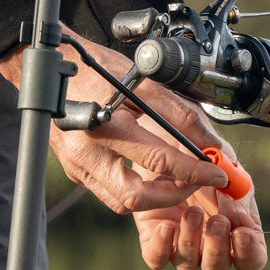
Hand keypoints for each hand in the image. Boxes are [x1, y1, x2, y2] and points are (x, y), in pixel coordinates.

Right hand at [0, 36, 231, 213]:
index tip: (216, 174)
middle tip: (195, 182)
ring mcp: (77, 166)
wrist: (53, 67)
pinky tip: (148, 174)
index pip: (159, 160)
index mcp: (107, 125)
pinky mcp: (74, 171)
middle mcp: (88, 152)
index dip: (194, 172)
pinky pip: (108, 193)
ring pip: (121, 202)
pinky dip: (134, 190)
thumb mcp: (143, 83)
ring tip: (174, 179)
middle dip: (173, 195)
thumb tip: (209, 141)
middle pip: (136, 197)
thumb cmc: (97, 69)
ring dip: (154, 197)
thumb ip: (179, 115)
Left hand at [132, 116, 267, 269]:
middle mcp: (208, 238)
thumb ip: (234, 185)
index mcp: (235, 225)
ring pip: (188, 264)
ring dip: (192, 240)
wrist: (166, 130)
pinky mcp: (153, 233)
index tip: (242, 233)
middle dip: (218, 248)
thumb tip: (239, 218)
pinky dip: (162, 247)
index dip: (250, 254)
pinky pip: (156, 257)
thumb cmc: (201, 146)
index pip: (251, 259)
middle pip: (218, 268)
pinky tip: (166, 226)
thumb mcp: (223, 161)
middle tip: (216, 220)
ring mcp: (180, 237)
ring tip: (191, 211)